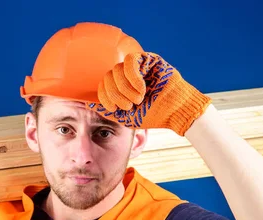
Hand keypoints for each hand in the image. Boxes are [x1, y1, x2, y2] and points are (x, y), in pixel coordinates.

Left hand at [86, 52, 211, 135]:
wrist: (175, 112)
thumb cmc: (153, 115)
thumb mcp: (125, 117)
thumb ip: (107, 110)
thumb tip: (87, 103)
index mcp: (120, 87)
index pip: (102, 85)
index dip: (105, 97)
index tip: (115, 109)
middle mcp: (127, 75)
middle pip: (107, 77)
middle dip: (116, 94)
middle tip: (130, 105)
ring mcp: (137, 67)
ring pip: (117, 69)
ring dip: (125, 88)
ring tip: (138, 98)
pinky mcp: (148, 60)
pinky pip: (131, 60)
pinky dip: (132, 77)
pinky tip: (141, 88)